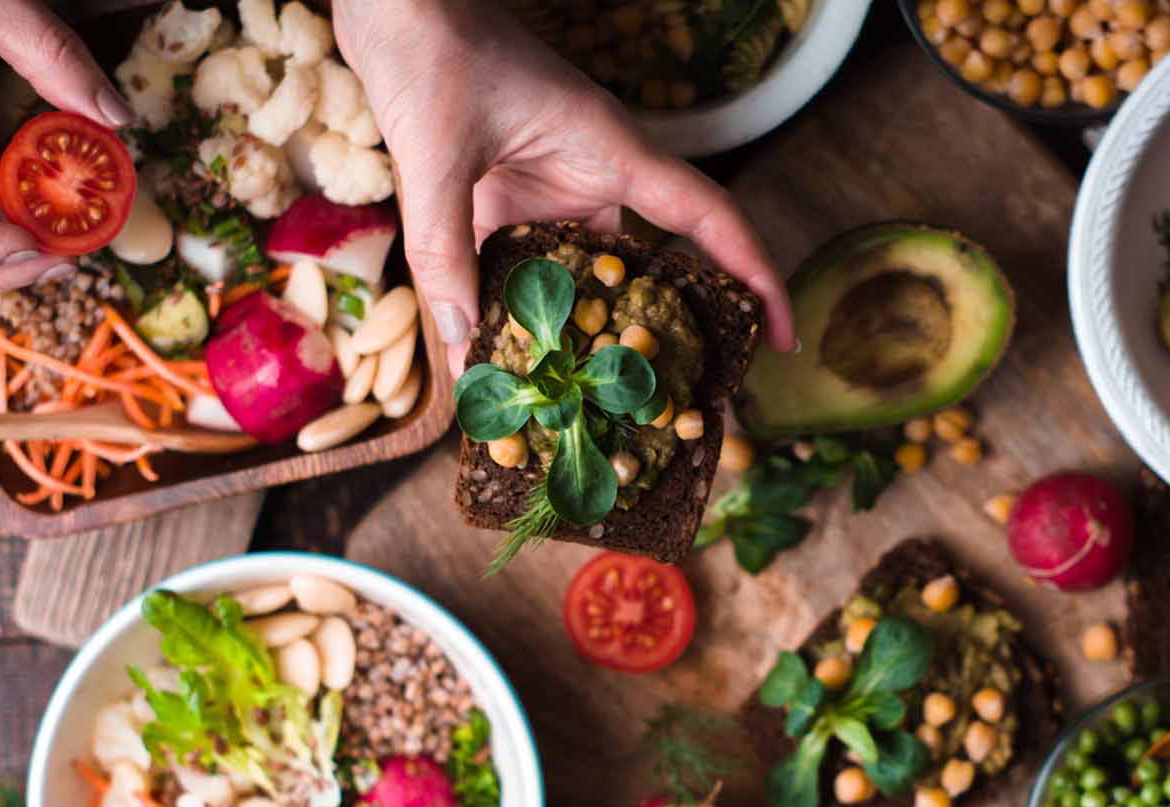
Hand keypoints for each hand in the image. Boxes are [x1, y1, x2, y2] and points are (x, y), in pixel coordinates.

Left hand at [330, 0, 793, 375]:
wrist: (390, 2)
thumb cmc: (431, 47)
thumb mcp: (436, 152)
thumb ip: (446, 246)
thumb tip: (464, 342)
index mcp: (610, 150)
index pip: (707, 219)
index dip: (753, 275)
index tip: (779, 335)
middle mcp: (589, 174)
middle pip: (647, 263)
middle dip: (660, 329)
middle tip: (672, 401)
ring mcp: (545, 186)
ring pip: (579, 275)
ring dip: (575, 331)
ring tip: (577, 403)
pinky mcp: (500, 194)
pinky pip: (520, 265)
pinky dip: (513, 309)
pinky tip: (494, 359)